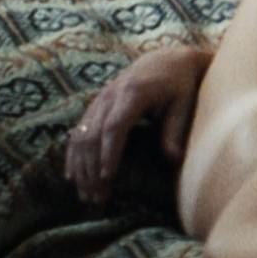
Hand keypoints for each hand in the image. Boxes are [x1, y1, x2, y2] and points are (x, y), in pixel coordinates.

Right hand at [66, 46, 211, 204]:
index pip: (115, 127)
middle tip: (96, 197)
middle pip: (93, 135)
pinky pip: (78, 132)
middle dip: (92, 168)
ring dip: (81, 167)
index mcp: (133, 93)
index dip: (109, 153)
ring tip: (85, 194)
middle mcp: (110, 95)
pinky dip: (74, 155)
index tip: (107, 177)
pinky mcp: (95, 105)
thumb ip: (175, 130)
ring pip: (81, 136)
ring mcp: (99, 99)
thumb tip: (173, 160)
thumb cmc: (181, 84)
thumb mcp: (184, 103)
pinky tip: (73, 176)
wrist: (168, 60)